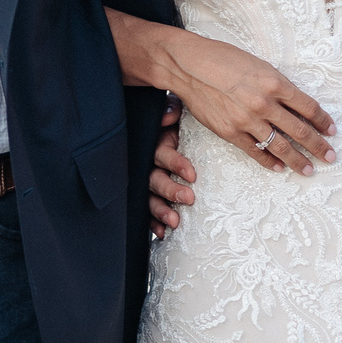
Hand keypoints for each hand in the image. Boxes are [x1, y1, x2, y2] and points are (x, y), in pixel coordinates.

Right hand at [148, 96, 193, 237]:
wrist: (174, 133)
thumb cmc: (178, 125)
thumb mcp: (175, 113)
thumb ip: (171, 109)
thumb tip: (168, 114)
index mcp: (155, 144)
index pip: (161, 155)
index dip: (175, 163)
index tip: (192, 174)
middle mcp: (149, 164)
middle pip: (154, 179)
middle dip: (170, 190)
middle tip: (189, 198)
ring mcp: (149, 182)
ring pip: (150, 198)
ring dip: (161, 211)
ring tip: (174, 222)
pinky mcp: (153, 196)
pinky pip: (149, 212)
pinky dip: (154, 223)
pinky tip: (163, 233)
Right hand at [167, 30, 335, 177]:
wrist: (190, 66)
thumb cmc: (224, 59)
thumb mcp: (259, 65)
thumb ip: (278, 86)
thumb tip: (295, 106)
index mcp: (275, 82)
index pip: (309, 107)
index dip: (323, 121)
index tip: (332, 131)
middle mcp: (264, 103)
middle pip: (300, 131)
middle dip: (319, 146)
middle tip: (331, 157)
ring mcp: (247, 120)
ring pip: (280, 146)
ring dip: (298, 160)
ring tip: (309, 169)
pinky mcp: (231, 132)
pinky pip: (255, 152)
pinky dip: (270, 161)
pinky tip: (280, 167)